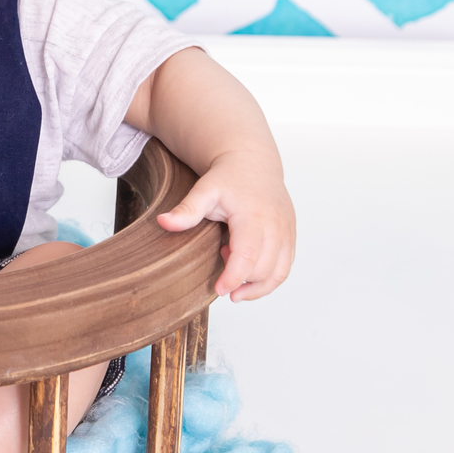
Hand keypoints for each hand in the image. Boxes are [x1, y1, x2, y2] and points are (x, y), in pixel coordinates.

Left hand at [156, 148, 294, 301]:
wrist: (252, 162)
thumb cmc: (228, 178)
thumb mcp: (204, 191)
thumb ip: (186, 210)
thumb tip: (162, 222)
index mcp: (254, 217)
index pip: (247, 257)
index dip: (233, 278)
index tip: (219, 290)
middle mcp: (276, 226)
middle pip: (263, 270)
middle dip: (241, 280)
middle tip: (220, 265)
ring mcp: (286, 232)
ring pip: (278, 273)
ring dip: (256, 286)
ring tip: (235, 281)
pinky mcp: (290, 236)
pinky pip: (285, 267)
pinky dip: (268, 278)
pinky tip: (248, 272)